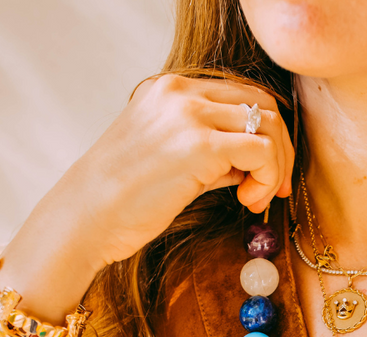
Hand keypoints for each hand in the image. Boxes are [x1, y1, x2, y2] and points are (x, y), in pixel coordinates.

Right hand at [0, 75, 294, 322]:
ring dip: (274, 167)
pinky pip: (261, 152)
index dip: (266, 136)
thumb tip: (250, 164)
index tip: (268, 177)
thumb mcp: (170, 160)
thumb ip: (210, 153)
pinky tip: (245, 201)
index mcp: (171, 90)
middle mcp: (181, 92)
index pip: (243, 97)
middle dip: (280, 151)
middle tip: (273, 191)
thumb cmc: (124, 199)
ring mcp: (189, 114)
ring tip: (253, 200)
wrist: (86, 216)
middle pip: (263, 106)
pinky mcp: (200, 145)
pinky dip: (267, 178)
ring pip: (268, 126)